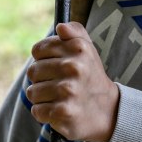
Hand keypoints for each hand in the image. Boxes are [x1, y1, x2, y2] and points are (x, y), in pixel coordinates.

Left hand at [26, 22, 119, 141]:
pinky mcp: (63, 112)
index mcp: (77, 49)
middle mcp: (73, 67)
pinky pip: (37, 110)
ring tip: (59, 99)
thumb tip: (60, 27)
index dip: (43, 60)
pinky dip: (44, 114)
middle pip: (33, 72)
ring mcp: (68, 91)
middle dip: (42, 81)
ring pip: (32, 92)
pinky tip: (59, 112)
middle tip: (59, 87)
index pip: (38, 51)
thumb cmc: (90, 78)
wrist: (108, 112)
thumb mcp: (88, 51)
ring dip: (42, 99)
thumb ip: (75, 32)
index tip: (55, 68)